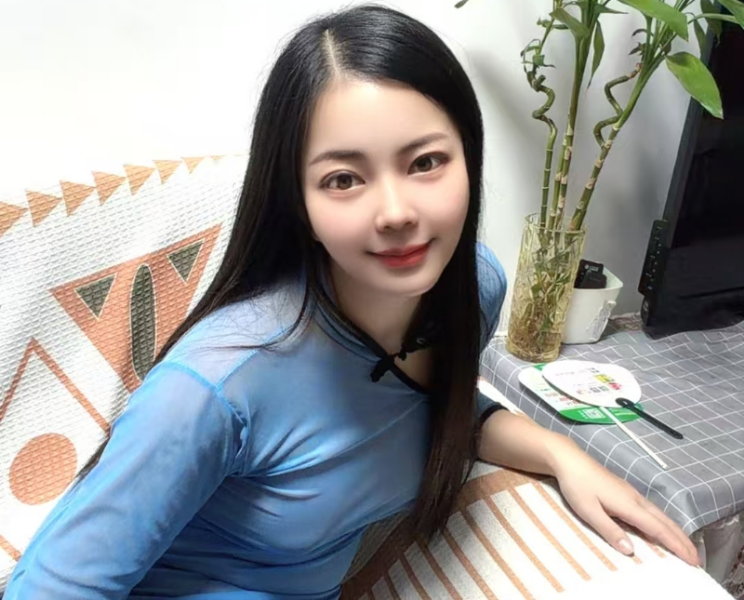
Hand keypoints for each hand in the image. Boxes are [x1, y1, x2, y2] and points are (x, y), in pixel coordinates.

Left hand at [550, 440, 699, 565]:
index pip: (658, 528)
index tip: (692, 560)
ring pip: (659, 513)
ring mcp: (631, 492)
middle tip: (696, 558)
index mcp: (628, 504)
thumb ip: (610, 530)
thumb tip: (631, 551)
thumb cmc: (577, 485)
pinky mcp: (625, 490)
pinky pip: (651, 509)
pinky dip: (663, 521)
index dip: (676, 545)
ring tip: (684, 545)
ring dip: (674, 530)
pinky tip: (660, 527)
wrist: (569, 459)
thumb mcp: (589, 511)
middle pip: (664, 520)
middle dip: (681, 539)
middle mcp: (635, 498)